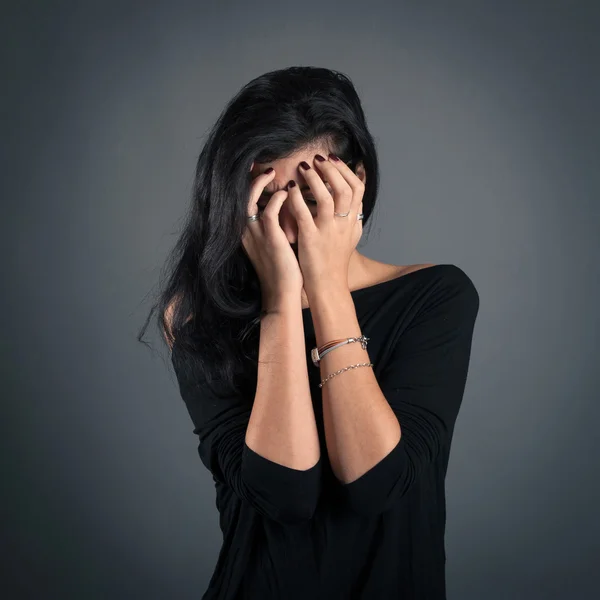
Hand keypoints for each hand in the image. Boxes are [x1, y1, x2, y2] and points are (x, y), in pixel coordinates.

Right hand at [241, 165, 303, 308]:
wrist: (283, 294)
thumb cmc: (284, 272)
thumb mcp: (276, 245)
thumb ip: (278, 227)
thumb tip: (290, 210)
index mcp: (247, 233)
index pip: (243, 202)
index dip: (251, 185)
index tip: (261, 172)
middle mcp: (247, 231)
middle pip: (241, 196)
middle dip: (252, 179)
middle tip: (267, 166)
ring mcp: (256, 235)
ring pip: (251, 199)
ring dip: (262, 183)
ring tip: (274, 173)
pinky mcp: (269, 239)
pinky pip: (268, 211)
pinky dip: (276, 199)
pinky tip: (286, 192)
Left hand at [286, 153, 363, 293]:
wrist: (328, 285)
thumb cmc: (336, 260)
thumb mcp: (351, 236)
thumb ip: (354, 216)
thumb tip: (357, 197)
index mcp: (352, 221)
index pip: (358, 188)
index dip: (346, 170)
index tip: (333, 159)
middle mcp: (343, 224)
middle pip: (344, 189)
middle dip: (331, 169)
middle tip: (317, 158)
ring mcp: (328, 232)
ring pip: (327, 198)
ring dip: (315, 179)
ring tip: (304, 167)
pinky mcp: (311, 239)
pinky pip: (304, 213)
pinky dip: (297, 198)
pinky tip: (290, 189)